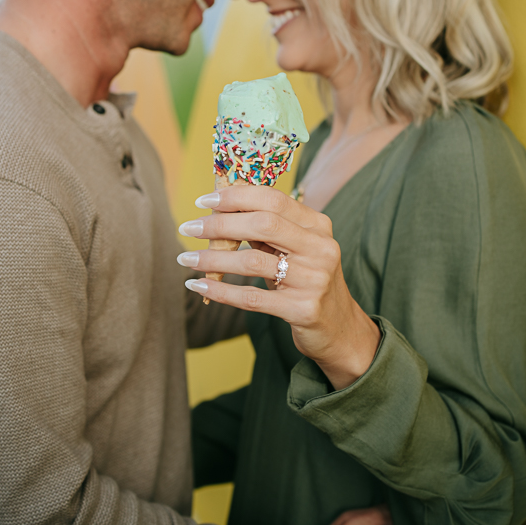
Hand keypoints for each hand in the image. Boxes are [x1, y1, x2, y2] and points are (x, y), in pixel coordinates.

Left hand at [178, 181, 379, 388]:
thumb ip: (268, 229)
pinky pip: (252, 298)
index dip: (236, 196)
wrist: (339, 328)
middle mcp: (321, 249)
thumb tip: (220, 208)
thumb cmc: (308, 280)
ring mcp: (314, 280)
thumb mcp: (296, 249)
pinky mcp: (302, 310)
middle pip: (263, 225)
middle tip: (189, 227)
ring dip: (212, 259)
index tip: (204, 200)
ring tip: (185, 258)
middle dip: (219, 224)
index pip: (274, 199)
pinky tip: (199, 285)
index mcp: (318, 226)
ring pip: (252, 262)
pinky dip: (221, 291)